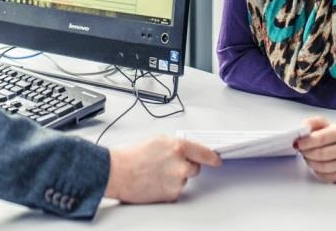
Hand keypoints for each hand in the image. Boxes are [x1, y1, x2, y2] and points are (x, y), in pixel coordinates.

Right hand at [105, 136, 221, 202]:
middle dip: (186, 166)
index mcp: (178, 147)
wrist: (119, 173)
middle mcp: (180, 165)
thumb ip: (176, 144)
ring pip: (184, 180)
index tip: (216, 159)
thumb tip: (188, 149)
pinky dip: (169, 187)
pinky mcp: (171, 195)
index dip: (212, 157)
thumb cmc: (133, 156)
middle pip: (195, 168)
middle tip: (170, 165)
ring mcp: (177, 181)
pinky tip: (156, 181)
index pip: (204, 153)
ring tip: (157, 173)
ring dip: (176, 177)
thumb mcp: (158, 140)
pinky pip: (176, 190)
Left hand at [295, 116, 335, 182]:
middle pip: (319, 154)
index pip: (320, 139)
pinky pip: (323, 176)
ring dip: (309, 161)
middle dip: (306, 152)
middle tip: (301, 149)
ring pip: (320, 167)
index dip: (306, 142)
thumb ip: (312, 123)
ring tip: (308, 155)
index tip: (298, 142)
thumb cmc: (335, 136)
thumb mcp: (325, 124)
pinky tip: (316, 163)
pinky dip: (315, 170)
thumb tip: (303, 126)